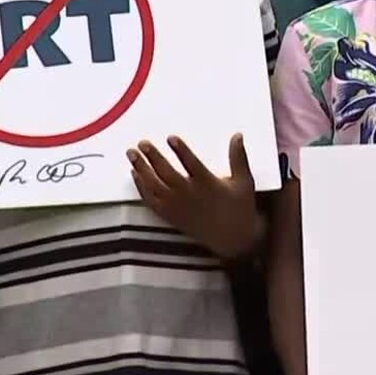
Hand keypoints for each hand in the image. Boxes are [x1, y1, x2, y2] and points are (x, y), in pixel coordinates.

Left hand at [128, 133, 263, 260]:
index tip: (170, 137)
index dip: (181, 150)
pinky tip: (135, 174)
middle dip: (153, 157)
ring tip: (131, 154)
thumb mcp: (244, 181)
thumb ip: (238, 157)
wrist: (232, 240)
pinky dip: (141, 187)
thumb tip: (238, 134)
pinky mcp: (171, 216)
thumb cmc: (239, 207)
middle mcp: (190, 195)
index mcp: (208, 184)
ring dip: (141, 169)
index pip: (192, 164)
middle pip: (167, 174)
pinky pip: (151, 201)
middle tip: (142, 143)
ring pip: (155, 186)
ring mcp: (178, 207)